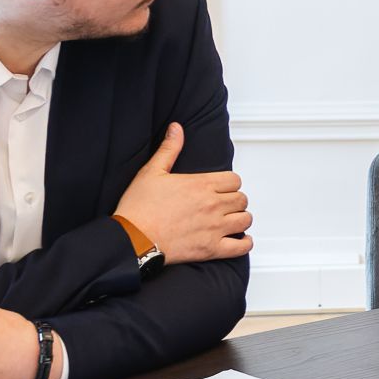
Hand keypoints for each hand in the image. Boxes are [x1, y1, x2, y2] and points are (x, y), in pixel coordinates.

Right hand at [114, 123, 254, 263]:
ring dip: (240, 219)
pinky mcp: (211, 249)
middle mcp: (212, 205)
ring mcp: (214, 228)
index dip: (229, 184)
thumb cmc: (139, 207)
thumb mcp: (152, 171)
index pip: (235, 180)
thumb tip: (176, 129)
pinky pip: (241, 247)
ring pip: (245, 220)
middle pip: (242, 199)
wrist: (133, 238)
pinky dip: (244, 244)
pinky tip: (238, 240)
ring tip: (230, 220)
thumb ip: (169, 149)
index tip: (221, 189)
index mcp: (201, 185)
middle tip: (224, 205)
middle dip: (234, 201)